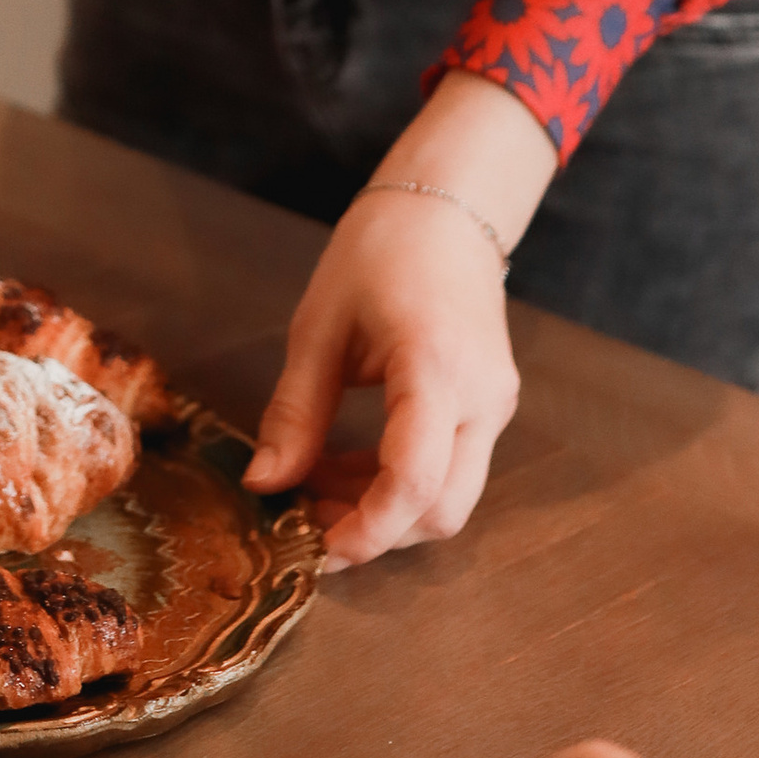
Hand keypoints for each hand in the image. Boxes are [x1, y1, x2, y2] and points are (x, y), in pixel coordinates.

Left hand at [244, 73, 549, 568]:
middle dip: (376, 530)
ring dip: (385, 508)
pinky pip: (452, 468)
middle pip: (444, 510)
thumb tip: (262, 484)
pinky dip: (401, 483)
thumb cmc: (377, 254)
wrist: (446, 211)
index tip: (314, 546)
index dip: (367, 529)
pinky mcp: (491, 407)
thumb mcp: (318, 328)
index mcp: (437, 369)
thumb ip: (295, 413)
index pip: (415, 482)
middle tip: (306, 518)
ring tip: (315, 482)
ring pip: (452, 497)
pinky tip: (349, 463)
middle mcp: (483, 399)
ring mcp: (496, 407)